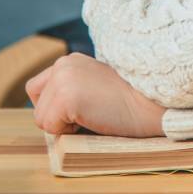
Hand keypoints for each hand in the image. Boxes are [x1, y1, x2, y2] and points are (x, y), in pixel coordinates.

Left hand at [25, 53, 165, 136]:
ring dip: (64, 126)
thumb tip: (56, 117)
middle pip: (37, 103)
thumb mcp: (98, 86)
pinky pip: (50, 128)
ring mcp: (62, 79)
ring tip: (94, 117)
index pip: (39, 89)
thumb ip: (76, 90)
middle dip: (57, 116)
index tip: (85, 110)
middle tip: (90, 115)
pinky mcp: (65, 97)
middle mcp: (62, 64)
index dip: (56, 107)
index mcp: (71, 61)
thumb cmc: (134, 102)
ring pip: (42, 118)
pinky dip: (68, 133)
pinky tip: (94, 120)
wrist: (155, 102)